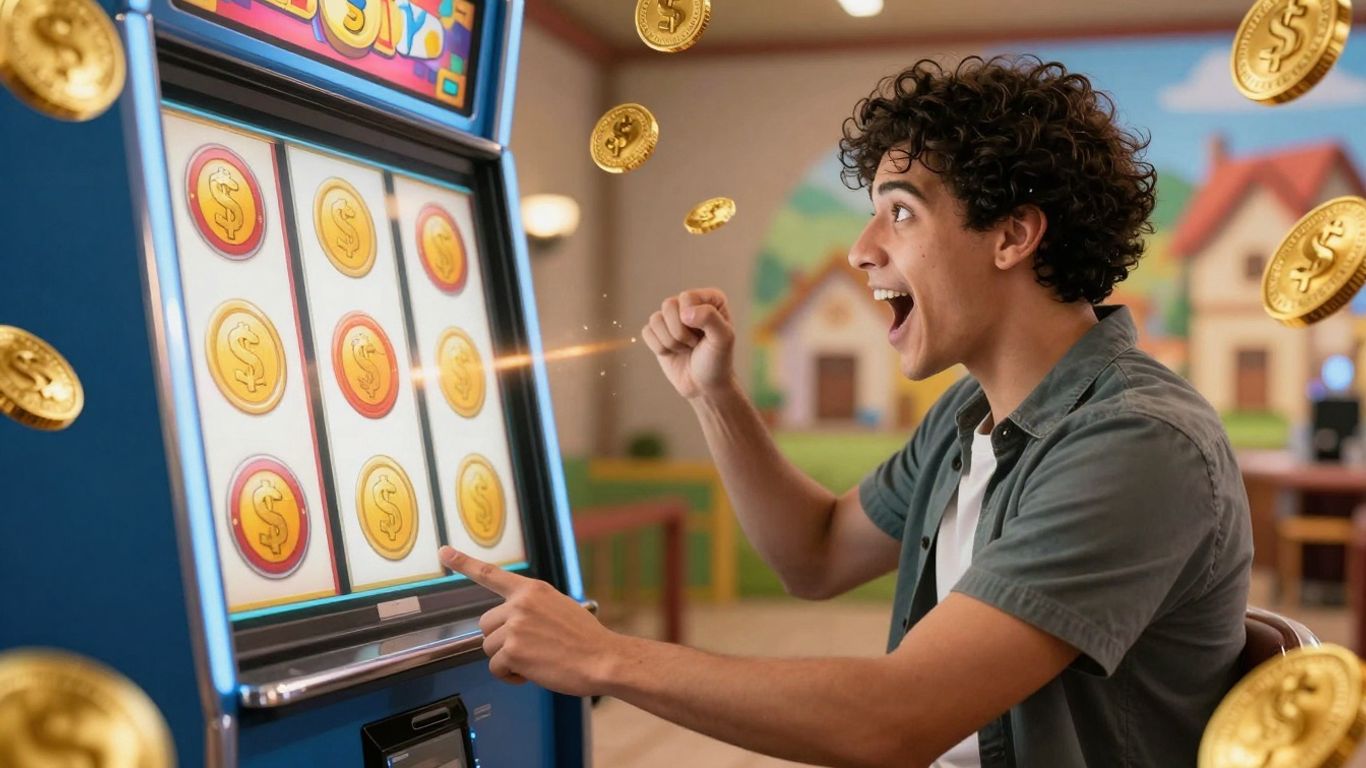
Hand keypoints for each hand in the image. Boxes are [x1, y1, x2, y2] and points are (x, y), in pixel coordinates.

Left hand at [438, 546, 618, 695]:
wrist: (603, 658)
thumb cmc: (586, 640)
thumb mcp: (559, 608)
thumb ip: (532, 609)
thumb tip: (512, 624)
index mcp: (532, 590)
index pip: (490, 574)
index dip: (464, 563)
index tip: (444, 552)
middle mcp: (520, 604)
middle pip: (486, 625)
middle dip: (501, 640)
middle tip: (527, 649)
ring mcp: (515, 626)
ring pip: (489, 648)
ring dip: (507, 660)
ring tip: (535, 661)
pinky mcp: (513, 650)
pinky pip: (496, 668)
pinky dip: (511, 676)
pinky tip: (533, 672)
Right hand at [641, 288, 735, 400]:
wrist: (704, 386)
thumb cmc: (717, 361)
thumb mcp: (723, 339)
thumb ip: (710, 318)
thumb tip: (684, 313)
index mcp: (710, 299)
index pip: (687, 297)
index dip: (691, 319)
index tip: (703, 335)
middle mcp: (690, 303)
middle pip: (668, 306)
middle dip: (680, 333)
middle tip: (694, 344)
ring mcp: (672, 317)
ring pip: (655, 319)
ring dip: (671, 342)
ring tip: (686, 349)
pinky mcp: (658, 331)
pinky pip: (647, 332)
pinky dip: (660, 348)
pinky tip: (673, 353)